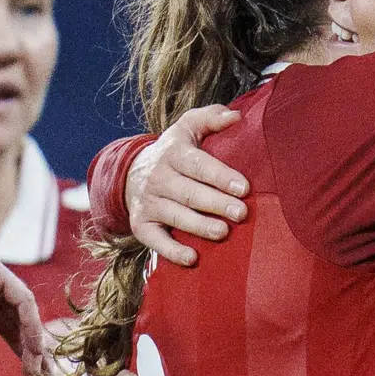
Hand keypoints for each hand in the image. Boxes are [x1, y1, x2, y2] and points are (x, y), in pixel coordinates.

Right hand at [0, 250, 54, 375]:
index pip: (6, 323)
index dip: (20, 348)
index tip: (33, 375)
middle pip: (19, 318)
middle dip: (35, 349)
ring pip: (23, 311)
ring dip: (34, 341)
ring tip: (39, 369)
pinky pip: (21, 300)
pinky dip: (30, 324)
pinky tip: (33, 348)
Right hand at [127, 104, 249, 265]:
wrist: (130, 174)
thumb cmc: (174, 151)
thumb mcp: (187, 128)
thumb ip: (211, 118)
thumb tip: (236, 117)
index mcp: (172, 153)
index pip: (198, 164)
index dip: (220, 176)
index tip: (244, 187)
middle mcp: (158, 178)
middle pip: (189, 192)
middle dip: (216, 203)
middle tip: (242, 213)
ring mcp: (148, 203)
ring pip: (175, 215)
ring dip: (199, 226)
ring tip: (223, 232)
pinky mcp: (141, 225)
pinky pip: (155, 240)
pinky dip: (171, 251)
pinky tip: (192, 258)